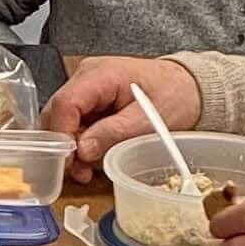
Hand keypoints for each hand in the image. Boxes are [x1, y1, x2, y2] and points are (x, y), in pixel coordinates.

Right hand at [45, 57, 200, 178]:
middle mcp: (86, 77)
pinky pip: (74, 122)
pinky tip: (92, 157)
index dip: (62, 134)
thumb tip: (82, 150)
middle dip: (64, 145)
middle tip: (78, 170)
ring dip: (71, 147)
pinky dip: (79, 143)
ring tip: (87, 168)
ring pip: (61, 120)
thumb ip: (113, 133)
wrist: (187, 87)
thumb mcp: (147, 120)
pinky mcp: (89, 100)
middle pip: (57, 112)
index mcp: (101, 74)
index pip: (66, 103)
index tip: (69, 160)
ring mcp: (86, 88)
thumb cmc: (173, 96)